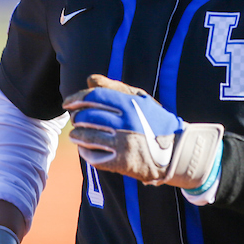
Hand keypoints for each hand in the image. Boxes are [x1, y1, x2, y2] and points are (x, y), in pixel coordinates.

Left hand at [64, 74, 223, 189]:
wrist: (176, 151)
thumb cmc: (155, 121)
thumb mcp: (140, 99)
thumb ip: (115, 88)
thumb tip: (89, 80)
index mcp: (130, 104)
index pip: (94, 96)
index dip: (76, 98)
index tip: (67, 104)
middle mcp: (126, 122)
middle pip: (87, 116)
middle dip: (76, 118)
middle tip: (76, 120)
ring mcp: (124, 143)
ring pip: (87, 137)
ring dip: (76, 135)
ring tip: (76, 134)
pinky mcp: (123, 162)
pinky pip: (94, 157)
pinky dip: (85, 152)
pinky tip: (85, 148)